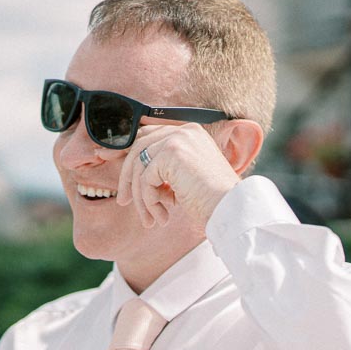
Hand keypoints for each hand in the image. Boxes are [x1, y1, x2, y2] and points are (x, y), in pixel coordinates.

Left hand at [116, 124, 241, 227]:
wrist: (231, 209)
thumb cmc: (212, 200)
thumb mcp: (183, 178)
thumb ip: (163, 168)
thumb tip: (131, 173)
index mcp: (189, 133)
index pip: (148, 136)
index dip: (130, 155)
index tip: (119, 175)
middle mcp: (184, 131)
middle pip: (138, 148)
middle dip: (128, 178)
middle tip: (124, 201)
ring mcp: (178, 139)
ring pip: (139, 166)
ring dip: (141, 197)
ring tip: (149, 219)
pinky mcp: (172, 153)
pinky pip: (146, 179)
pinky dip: (149, 201)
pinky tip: (163, 216)